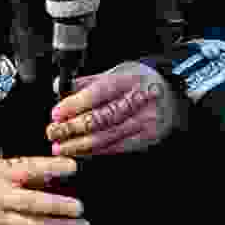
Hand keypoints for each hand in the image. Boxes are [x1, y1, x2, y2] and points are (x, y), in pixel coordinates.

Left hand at [46, 62, 187, 156]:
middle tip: (53, 132)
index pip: (99, 93)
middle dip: (73, 128)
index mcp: (128, 80)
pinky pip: (116, 147)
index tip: (57, 113)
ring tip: (61, 147)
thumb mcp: (115, 72)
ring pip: (108, 136)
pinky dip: (95, 151)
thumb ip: (86, 82)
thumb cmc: (139, 81)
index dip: (76, 104)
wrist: (171, 94)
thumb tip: (59, 87)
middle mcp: (138, 102)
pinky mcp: (146, 138)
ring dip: (80, 144)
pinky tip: (80, 152)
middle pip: (102, 118)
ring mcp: (144, 122)